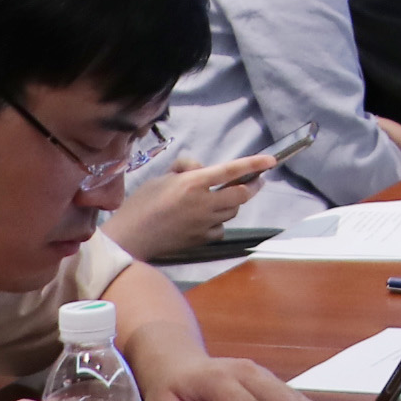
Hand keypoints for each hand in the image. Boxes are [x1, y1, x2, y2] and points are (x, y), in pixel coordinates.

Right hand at [107, 153, 276, 261]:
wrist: (129, 238)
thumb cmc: (141, 204)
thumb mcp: (161, 178)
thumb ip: (185, 170)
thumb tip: (202, 170)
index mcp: (193, 184)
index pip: (231, 170)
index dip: (253, 165)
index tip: (271, 161)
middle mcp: (204, 203)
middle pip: (241, 194)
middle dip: (252, 186)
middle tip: (254, 181)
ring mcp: (204, 224)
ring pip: (232, 211)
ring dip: (232, 203)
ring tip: (220, 198)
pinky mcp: (201, 240)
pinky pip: (220, 228)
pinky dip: (218, 222)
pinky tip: (207, 219)